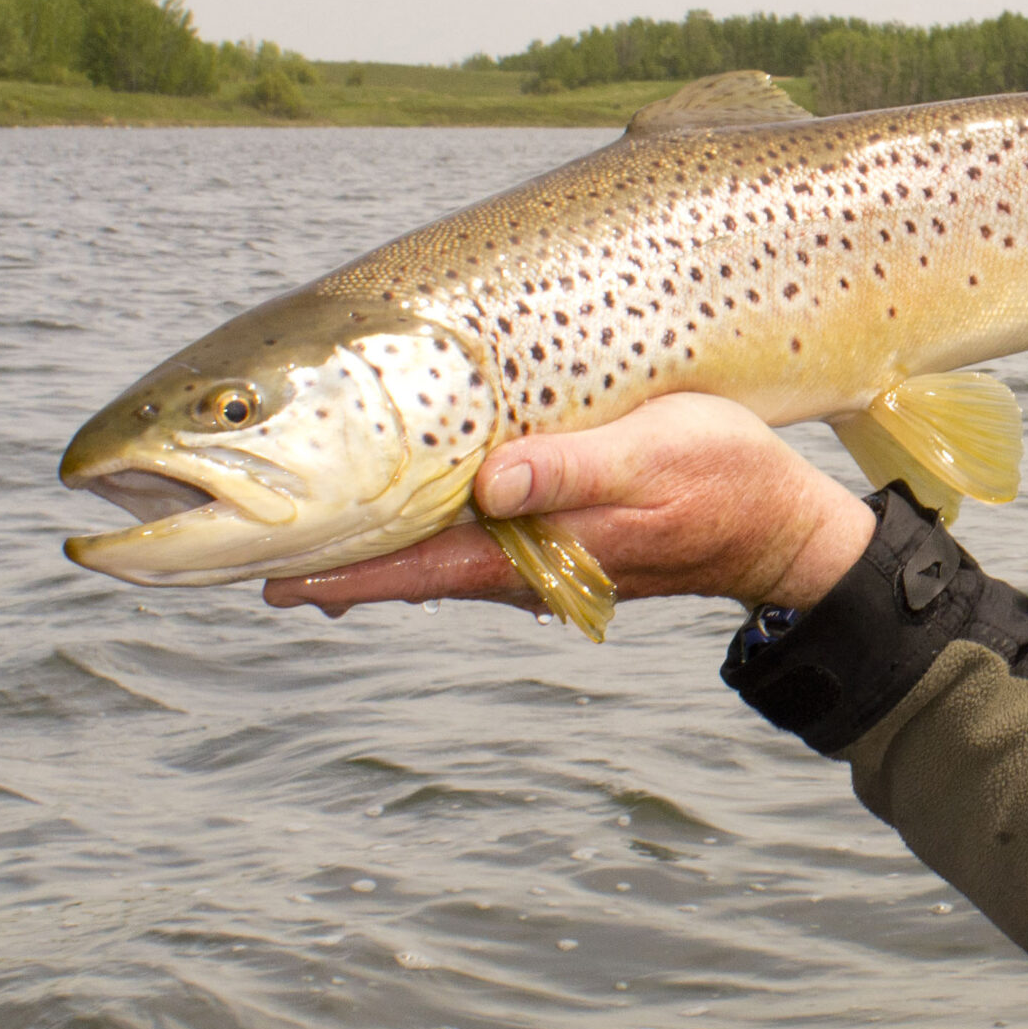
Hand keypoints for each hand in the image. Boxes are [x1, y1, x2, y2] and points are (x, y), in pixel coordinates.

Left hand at [264, 393, 876, 619]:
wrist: (785, 531)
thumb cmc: (728, 480)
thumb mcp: (658, 455)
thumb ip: (573, 469)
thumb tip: (489, 483)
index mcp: (540, 548)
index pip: (416, 563)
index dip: (341, 567)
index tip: (264, 574)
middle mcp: (528, 565)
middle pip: (408, 568)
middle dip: (332, 564)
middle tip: (241, 563)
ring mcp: (543, 559)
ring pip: (436, 559)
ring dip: (372, 554)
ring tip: (300, 550)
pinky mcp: (562, 543)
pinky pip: (473, 546)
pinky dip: (424, 538)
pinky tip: (401, 528)